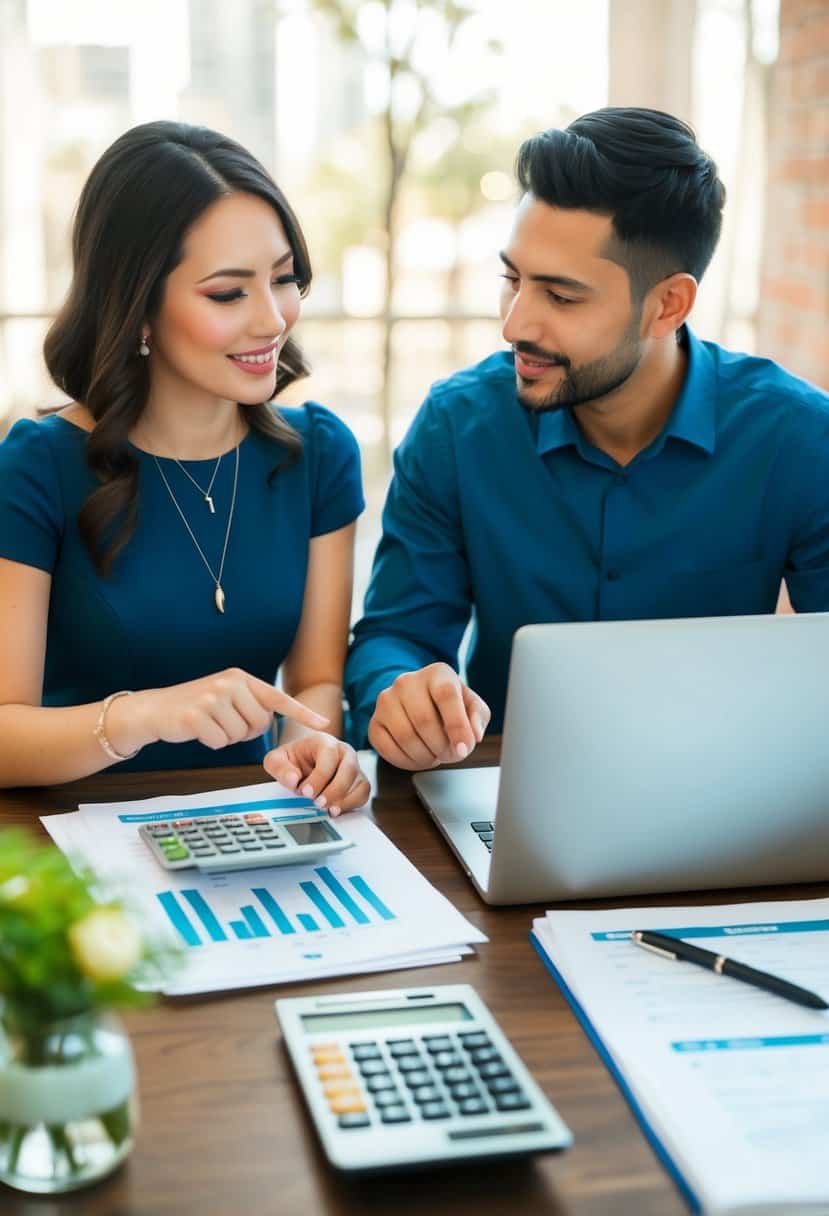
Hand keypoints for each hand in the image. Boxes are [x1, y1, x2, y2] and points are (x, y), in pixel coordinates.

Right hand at [110, 668, 327, 753]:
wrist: (157, 709)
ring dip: (227, 737)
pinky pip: (221, 742)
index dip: (302, 713)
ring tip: (209, 723)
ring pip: (240, 736)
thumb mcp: (225, 696)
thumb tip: (271, 722)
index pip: (278, 698)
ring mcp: (213, 698)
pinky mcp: (197, 715)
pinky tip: (198, 729)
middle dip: (245, 731)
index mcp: (241, 678)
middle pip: (260, 724)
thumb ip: (249, 703)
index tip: (324, 724)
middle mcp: (230, 683)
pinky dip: (212, 742)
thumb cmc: (196, 707)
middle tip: (223, 721)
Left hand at [263, 732, 370, 814]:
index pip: (329, 756)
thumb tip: (293, 780)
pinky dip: (351, 804)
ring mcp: (354, 766)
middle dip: (334, 789)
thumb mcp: (276, 760)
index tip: (306, 792)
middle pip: (349, 768)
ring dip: (344, 799)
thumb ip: (279, 767)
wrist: (301, 766)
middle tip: (318, 804)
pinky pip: (363, 794)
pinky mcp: (359, 781)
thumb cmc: (291, 761)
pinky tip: (335, 810)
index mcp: (324, 741)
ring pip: (359, 782)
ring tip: (327, 809)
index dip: (319, 777)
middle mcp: (343, 751)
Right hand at [367, 663, 489, 770]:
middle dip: (442, 746)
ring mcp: (386, 700)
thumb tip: (473, 735)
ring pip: (405, 736)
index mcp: (436, 673)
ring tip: (436, 755)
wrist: (418, 702)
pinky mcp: (375, 722)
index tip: (464, 748)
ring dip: (425, 756)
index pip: (446, 696)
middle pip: (424, 719)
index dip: (457, 725)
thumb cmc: (448, 704)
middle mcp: (407, 682)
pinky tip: (419, 758)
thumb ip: (477, 716)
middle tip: (452, 755)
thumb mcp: (471, 705)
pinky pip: (387, 748)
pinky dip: (407, 761)